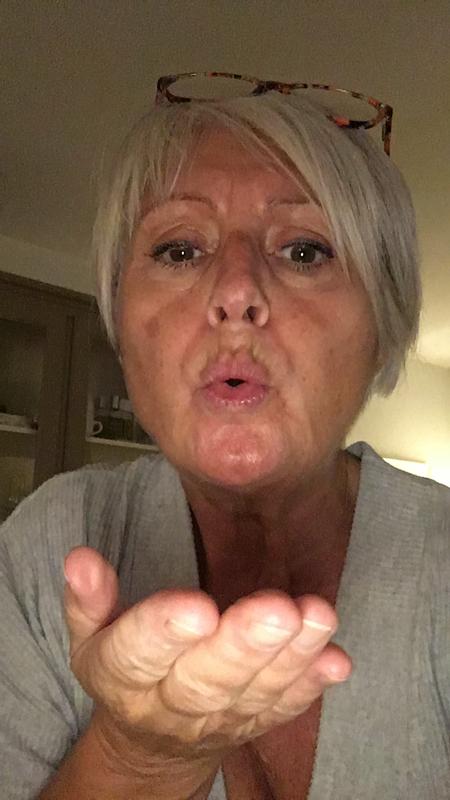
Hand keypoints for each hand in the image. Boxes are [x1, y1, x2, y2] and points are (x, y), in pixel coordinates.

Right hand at [64, 547, 350, 766]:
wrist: (155, 741)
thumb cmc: (126, 671)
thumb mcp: (92, 638)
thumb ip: (89, 600)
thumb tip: (81, 558)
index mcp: (122, 677)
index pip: (138, 654)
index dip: (165, 630)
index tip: (196, 606)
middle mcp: (171, 705)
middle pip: (206, 679)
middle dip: (243, 644)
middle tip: (276, 609)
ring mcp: (219, 720)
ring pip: (254, 692)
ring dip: (290, 657)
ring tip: (316, 616)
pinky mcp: (254, 725)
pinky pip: (284, 709)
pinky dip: (311, 685)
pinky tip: (335, 659)